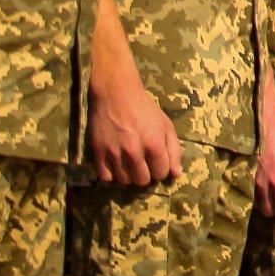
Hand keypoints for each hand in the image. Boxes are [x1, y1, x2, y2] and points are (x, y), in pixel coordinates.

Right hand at [88, 70, 183, 188]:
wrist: (116, 94)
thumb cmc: (145, 109)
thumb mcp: (166, 125)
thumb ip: (174, 150)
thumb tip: (176, 174)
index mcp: (154, 143)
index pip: (161, 173)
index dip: (161, 170)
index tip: (157, 163)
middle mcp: (134, 151)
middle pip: (142, 180)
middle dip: (146, 175)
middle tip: (143, 164)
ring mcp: (114, 153)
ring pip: (124, 181)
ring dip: (129, 175)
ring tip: (130, 164)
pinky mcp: (98, 152)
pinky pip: (105, 177)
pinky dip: (112, 175)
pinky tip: (116, 166)